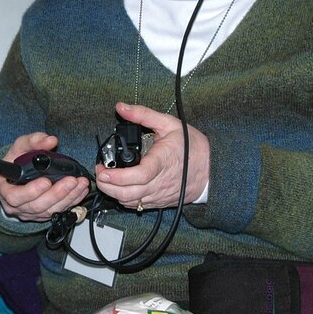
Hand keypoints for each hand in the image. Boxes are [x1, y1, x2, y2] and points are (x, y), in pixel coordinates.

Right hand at [0, 132, 91, 221]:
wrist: (17, 173)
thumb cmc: (16, 161)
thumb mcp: (20, 146)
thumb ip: (34, 141)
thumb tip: (51, 140)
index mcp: (5, 189)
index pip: (15, 196)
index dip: (32, 191)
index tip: (46, 181)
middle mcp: (15, 205)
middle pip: (36, 205)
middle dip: (56, 193)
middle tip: (71, 181)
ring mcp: (29, 212)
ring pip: (49, 211)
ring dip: (67, 198)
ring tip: (79, 184)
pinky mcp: (42, 214)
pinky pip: (58, 211)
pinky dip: (72, 201)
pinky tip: (80, 191)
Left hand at [94, 102, 208, 210]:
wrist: (212, 168)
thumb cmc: (192, 146)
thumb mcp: (169, 123)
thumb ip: (143, 114)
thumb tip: (122, 107)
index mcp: (162, 161)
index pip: (138, 176)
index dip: (117, 177)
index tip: (104, 171)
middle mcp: (159, 182)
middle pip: (128, 193)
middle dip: (107, 186)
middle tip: (100, 173)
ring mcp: (159, 194)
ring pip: (130, 202)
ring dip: (113, 193)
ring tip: (106, 179)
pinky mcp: (159, 202)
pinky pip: (137, 205)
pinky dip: (124, 199)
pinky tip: (119, 188)